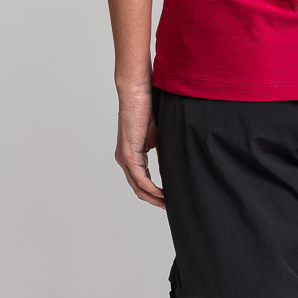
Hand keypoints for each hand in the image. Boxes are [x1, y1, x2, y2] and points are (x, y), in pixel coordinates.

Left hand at [115, 89, 164, 208]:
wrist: (138, 90)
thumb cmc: (148, 106)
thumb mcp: (158, 134)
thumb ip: (162, 152)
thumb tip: (172, 167)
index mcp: (131, 153)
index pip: (142, 180)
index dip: (155, 192)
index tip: (169, 198)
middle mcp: (124, 158)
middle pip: (138, 188)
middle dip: (155, 200)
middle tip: (171, 207)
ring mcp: (125, 157)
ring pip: (138, 187)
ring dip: (153, 198)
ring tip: (169, 204)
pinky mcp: (128, 153)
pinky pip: (139, 178)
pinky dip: (151, 188)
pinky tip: (162, 194)